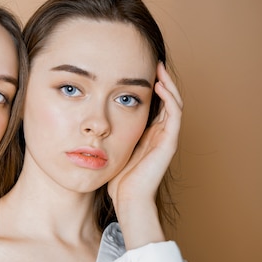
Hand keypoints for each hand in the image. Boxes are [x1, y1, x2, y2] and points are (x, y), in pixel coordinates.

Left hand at [107, 63, 182, 247]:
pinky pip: (175, 114)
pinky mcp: (170, 142)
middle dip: (160, 79)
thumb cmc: (117, 180)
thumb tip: (86, 121)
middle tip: (152, 61)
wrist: (128, 200)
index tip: (135, 69)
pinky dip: (170, 97)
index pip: (153, 103)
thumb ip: (106, 134)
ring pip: (174, 102)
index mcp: (148, 134)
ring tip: (157, 67)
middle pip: (166, 99)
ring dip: (167, 83)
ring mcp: (167, 137)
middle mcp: (160, 133)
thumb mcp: (110, 148)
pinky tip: (159, 84)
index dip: (148, 86)